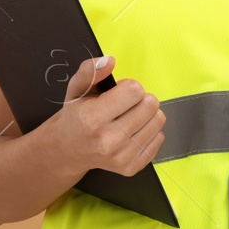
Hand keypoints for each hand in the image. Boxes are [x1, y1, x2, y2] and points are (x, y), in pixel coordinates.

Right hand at [44, 55, 166, 177]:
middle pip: (150, 105)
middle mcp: (108, 141)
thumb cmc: (76, 116)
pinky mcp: (131, 167)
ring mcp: (121, 157)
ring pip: (158, 120)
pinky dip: (149, 131)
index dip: (128, 86)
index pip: (135, 90)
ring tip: (128, 117)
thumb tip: (110, 61)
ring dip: (146, 114)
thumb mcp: (76, 88)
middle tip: (124, 105)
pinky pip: (159, 138)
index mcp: (92, 118)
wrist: (68, 150)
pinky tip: (132, 131)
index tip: (117, 93)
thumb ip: (90, 71)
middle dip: (140, 99)